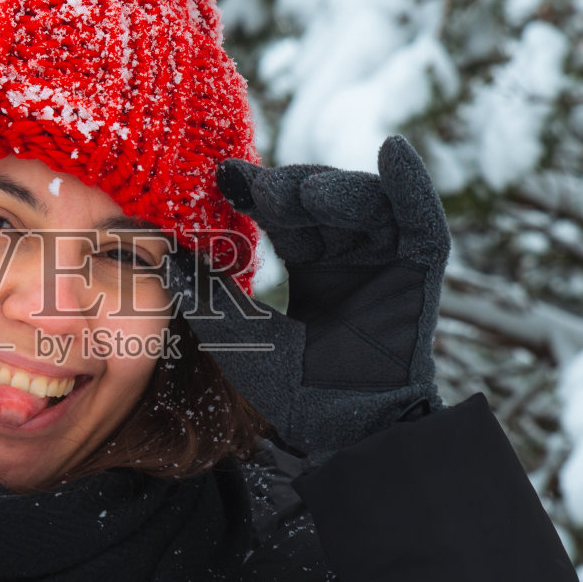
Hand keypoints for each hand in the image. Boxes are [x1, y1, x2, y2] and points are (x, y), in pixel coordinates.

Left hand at [168, 136, 449, 461]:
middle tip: (261, 188)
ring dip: (336, 188)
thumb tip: (159, 255)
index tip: (226, 175)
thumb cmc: (294, 391)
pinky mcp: (419, 272)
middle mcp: (350, 257)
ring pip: (366, 201)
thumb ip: (207, 294)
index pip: (286, 213)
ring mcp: (386, 261)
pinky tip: (394, 152)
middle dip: (292, 187)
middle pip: (324, 198)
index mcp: (313, 267)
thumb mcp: (240, 335)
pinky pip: (423, 221)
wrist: (344, 430)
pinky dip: (412, 185)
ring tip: (305, 195)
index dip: (260, 189)